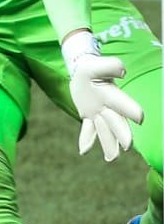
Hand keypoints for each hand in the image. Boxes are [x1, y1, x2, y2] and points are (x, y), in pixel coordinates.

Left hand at [67, 43, 143, 160]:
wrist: (84, 71)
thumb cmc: (93, 67)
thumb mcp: (98, 65)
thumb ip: (111, 66)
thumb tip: (123, 71)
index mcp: (113, 95)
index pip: (123, 104)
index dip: (131, 110)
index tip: (140, 119)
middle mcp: (108, 107)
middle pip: (117, 122)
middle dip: (122, 134)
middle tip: (127, 146)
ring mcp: (98, 112)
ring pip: (105, 131)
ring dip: (109, 144)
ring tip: (111, 158)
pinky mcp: (88, 115)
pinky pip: (88, 129)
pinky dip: (86, 139)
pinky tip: (83, 151)